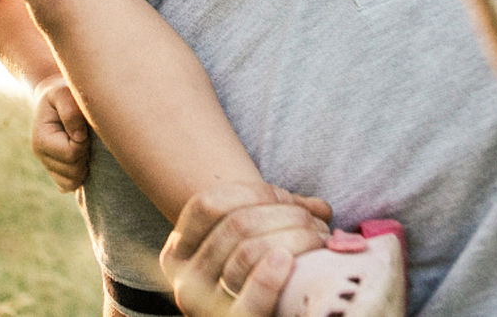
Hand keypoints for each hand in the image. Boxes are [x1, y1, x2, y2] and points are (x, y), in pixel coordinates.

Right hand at [30, 75, 90, 190]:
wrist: (56, 98)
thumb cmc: (62, 93)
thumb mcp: (64, 93)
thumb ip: (70, 110)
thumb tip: (79, 137)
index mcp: (41, 139)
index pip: (71, 153)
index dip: (84, 142)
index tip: (84, 127)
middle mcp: (41, 156)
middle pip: (74, 171)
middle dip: (85, 154)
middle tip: (84, 135)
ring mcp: (47, 166)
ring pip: (73, 182)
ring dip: (84, 165)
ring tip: (82, 143)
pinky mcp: (55, 172)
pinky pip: (69, 185)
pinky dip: (79, 175)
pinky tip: (80, 156)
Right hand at [161, 182, 331, 315]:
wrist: (254, 316)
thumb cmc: (254, 285)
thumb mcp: (245, 250)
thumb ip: (272, 222)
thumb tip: (319, 208)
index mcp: (178, 253)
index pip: (207, 204)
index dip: (250, 192)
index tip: (283, 198)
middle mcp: (183, 278)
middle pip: (235, 224)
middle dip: (283, 213)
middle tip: (312, 220)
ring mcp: (203, 306)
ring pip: (248, 252)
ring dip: (294, 237)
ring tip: (317, 239)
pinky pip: (249, 297)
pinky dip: (268, 276)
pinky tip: (287, 262)